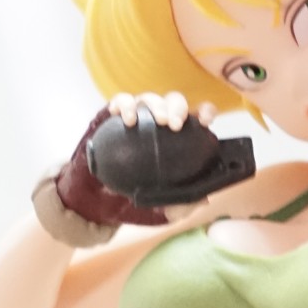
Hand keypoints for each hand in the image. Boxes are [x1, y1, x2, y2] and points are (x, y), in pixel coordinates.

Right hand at [89, 97, 252, 214]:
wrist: (101, 203)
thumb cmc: (137, 200)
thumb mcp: (165, 209)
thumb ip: (184, 205)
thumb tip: (204, 199)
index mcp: (179, 138)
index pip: (198, 117)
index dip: (205, 112)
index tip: (206, 120)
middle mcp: (160, 122)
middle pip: (173, 102)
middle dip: (177, 108)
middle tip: (174, 125)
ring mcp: (138, 117)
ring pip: (149, 98)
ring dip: (154, 105)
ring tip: (154, 120)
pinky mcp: (114, 116)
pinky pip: (121, 101)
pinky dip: (124, 105)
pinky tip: (125, 118)